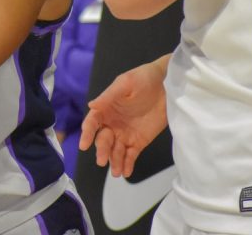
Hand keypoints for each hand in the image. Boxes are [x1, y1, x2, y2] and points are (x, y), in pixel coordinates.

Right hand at [79, 57, 169, 177]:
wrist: (168, 85)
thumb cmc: (143, 79)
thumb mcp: (126, 83)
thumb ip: (109, 96)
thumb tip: (91, 106)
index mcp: (106, 109)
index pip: (92, 123)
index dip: (87, 134)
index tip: (84, 144)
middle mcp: (112, 124)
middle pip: (103, 140)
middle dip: (102, 150)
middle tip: (102, 160)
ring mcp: (125, 134)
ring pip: (116, 151)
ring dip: (114, 161)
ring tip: (116, 171)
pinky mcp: (139, 141)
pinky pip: (131, 155)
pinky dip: (127, 164)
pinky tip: (126, 172)